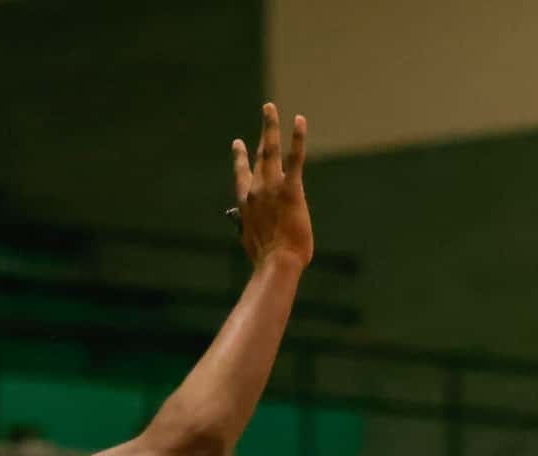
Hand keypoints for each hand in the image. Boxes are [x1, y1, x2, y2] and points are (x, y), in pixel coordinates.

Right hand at [232, 103, 313, 269]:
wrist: (276, 265)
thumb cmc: (266, 259)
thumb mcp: (251, 242)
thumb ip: (248, 228)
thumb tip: (243, 227)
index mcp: (245, 204)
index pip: (241, 175)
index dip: (240, 158)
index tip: (238, 144)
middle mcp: (255, 191)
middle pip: (259, 155)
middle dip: (263, 131)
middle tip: (267, 110)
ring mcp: (271, 188)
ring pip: (271, 150)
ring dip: (271, 126)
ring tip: (271, 107)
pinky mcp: (291, 190)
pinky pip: (294, 159)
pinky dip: (297, 138)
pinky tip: (299, 120)